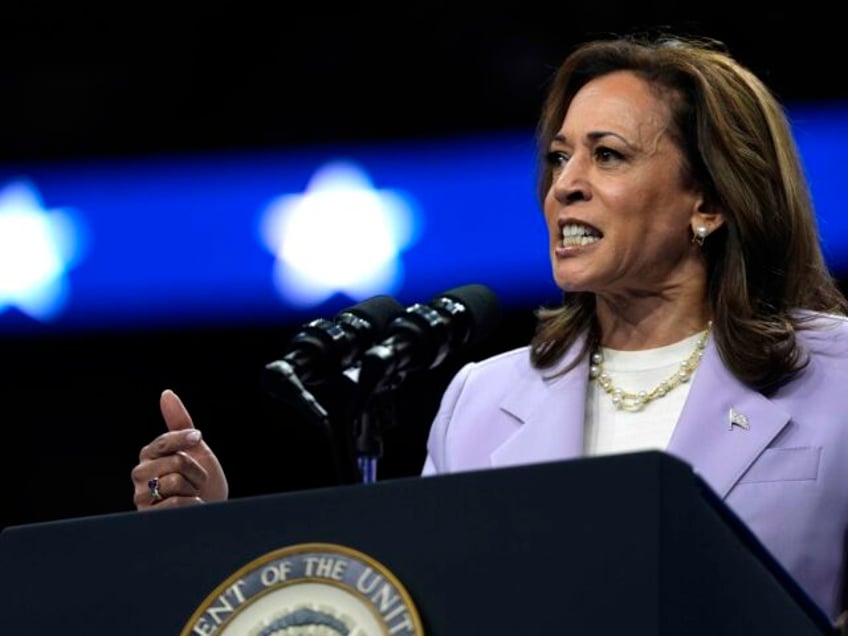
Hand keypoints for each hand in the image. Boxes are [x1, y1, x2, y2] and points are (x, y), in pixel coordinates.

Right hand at [131, 389, 228, 509]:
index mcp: (149, 455)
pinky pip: (175, 502)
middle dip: (196, 471)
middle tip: (196, 481)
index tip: (198, 438)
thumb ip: (179, 421)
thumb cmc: (203, 481)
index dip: (185, 439)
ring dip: (194, 488)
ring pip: (175, 481)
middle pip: (175, 462)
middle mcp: (140, 474)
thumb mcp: (195, 448)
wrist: (212, 512)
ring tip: (191, 494)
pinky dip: (192, 504)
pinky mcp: (149, 517)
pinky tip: (188, 508)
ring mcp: (141, 497)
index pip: (164, 440)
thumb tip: (166, 393)